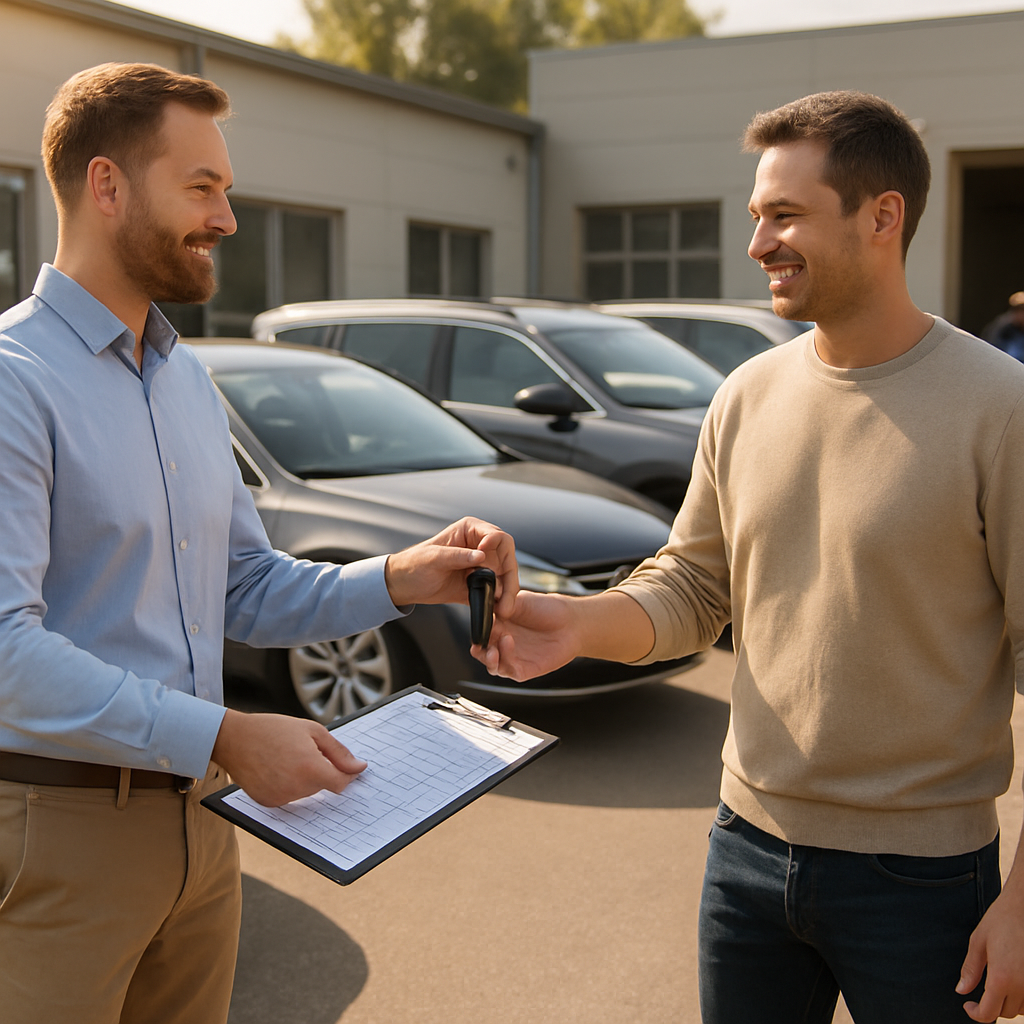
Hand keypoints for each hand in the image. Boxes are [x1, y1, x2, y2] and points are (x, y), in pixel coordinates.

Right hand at [212, 709, 366, 806]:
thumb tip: (358, 767)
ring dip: (304, 778)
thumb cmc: (273, 730)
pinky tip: (276, 769)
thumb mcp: (312, 731)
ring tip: (286, 758)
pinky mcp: (269, 803)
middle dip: (321, 770)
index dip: (345, 774)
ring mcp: (281, 798)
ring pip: (307, 792)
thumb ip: (339, 752)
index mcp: (311, 768)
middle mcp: (297, 788)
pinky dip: (288, 785)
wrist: (235, 738)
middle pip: (323, 786)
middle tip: (304, 751)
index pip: (341, 783)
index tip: (345, 766)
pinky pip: (289, 797)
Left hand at [384, 516, 517, 613]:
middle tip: (506, 597)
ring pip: (504, 578)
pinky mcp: (478, 584)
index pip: (497, 536)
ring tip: (503, 609)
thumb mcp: (434, 558)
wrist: (403, 585)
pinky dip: (498, 602)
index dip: (498, 548)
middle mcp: (480, 547)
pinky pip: (494, 592)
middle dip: (510, 579)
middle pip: (507, 560)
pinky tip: (497, 611)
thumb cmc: (414, 564)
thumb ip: (458, 556)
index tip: (489, 562)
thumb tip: (482, 556)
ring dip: (506, 593)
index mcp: (470, 531)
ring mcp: (481, 566)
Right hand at [473, 589, 654, 676]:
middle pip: (482, 652)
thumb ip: (502, 605)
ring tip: (493, 648)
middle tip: (479, 643)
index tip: (476, 626)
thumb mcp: (521, 600)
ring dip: (488, 658)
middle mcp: (504, 643)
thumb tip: (486, 606)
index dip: (476, 631)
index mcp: (500, 626)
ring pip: (492, 665)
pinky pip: (508, 670)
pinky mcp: (524, 669)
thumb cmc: (548, 609)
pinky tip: (508, 643)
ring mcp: (513, 657)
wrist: (572, 622)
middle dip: (479, 649)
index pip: (480, 633)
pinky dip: (505, 659)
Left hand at [958, 880, 1023, 1019]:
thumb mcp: (978, 941)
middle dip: (991, 1006)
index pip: (989, 1012)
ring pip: (1020, 1009)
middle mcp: (1022, 985)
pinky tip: (1013, 981)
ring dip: (1008, 1002)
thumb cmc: (1000, 920)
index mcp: (1002, 977)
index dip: (976, 1014)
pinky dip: (1022, 997)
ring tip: (998, 983)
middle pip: (1005, 1012)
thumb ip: (970, 969)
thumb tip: (961, 990)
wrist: (1023, 907)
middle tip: (980, 992)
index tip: (969, 1006)